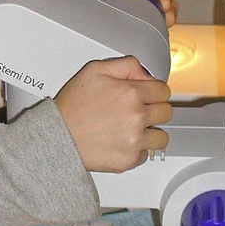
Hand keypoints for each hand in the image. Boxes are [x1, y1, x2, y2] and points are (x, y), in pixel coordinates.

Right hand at [55, 56, 170, 172]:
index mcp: (131, 93)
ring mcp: (134, 140)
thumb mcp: (94, 70)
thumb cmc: (73, 105)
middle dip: (154, 109)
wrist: (57, 135)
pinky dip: (136, 149)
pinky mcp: (129, 159)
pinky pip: (145, 154)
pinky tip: (121, 141)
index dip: (154, 91)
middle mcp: (136, 117)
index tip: (148, 94)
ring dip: (150, 132)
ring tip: (132, 128)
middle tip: (138, 110)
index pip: (163, 91)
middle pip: (166, 112)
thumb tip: (145, 74)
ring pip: (162, 137)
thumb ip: (125, 65)